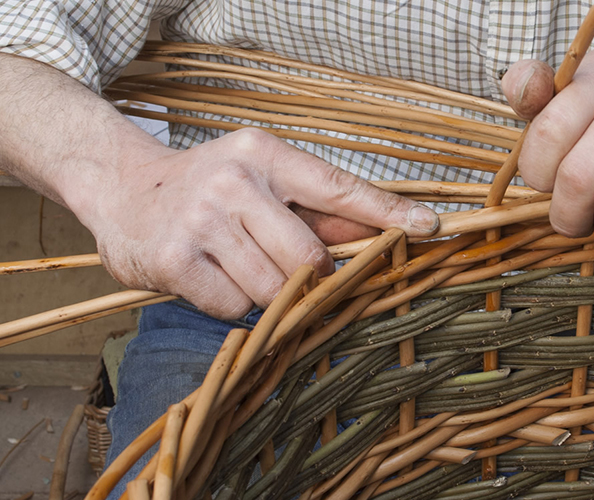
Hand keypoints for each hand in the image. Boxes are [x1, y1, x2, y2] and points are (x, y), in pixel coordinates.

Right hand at [77, 128, 438, 318]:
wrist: (119, 187)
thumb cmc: (207, 188)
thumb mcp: (261, 180)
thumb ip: (315, 208)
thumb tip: (381, 233)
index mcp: (265, 154)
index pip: (339, 186)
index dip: (387, 212)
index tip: (429, 227)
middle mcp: (235, 181)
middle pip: (310, 257)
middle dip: (307, 274)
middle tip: (279, 262)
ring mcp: (202, 220)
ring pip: (274, 288)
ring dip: (264, 289)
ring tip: (234, 262)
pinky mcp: (174, 259)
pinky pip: (234, 307)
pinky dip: (230, 302)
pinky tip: (209, 276)